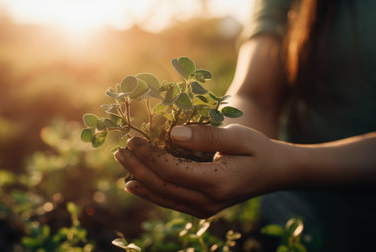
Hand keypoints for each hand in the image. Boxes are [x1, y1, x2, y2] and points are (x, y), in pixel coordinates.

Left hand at [114, 124, 296, 218]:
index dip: (149, 156)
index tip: (132, 139)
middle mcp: (208, 202)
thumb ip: (207, 135)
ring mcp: (205, 209)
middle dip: (137, 168)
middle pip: (163, 186)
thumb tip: (173, 133)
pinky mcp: (202, 209)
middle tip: (118, 150)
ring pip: (163, 197)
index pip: (172, 171)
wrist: (275, 173)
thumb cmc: (258, 149)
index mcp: (218, 183)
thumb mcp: (238, 136)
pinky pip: (170, 201)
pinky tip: (135, 182)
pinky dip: (151, 191)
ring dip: (139, 180)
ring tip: (122, 163)